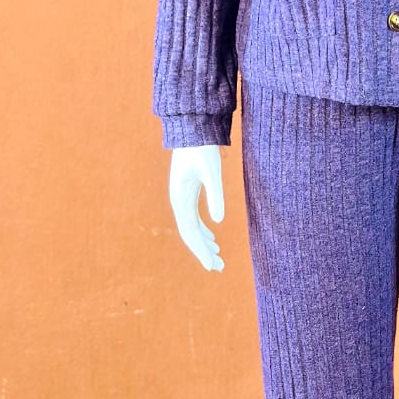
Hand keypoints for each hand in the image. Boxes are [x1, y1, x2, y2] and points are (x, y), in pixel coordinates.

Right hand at [168, 145, 225, 270]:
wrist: (193, 130)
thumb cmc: (202, 149)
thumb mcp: (212, 172)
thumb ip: (215, 196)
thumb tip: (218, 222)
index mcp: (181, 198)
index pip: (190, 232)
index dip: (201, 250)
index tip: (212, 265)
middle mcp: (179, 201)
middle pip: (191, 234)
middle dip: (204, 252)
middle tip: (219, 268)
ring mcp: (182, 198)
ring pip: (192, 228)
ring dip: (204, 243)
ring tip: (217, 259)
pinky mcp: (188, 193)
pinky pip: (193, 218)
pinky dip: (203, 231)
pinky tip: (212, 239)